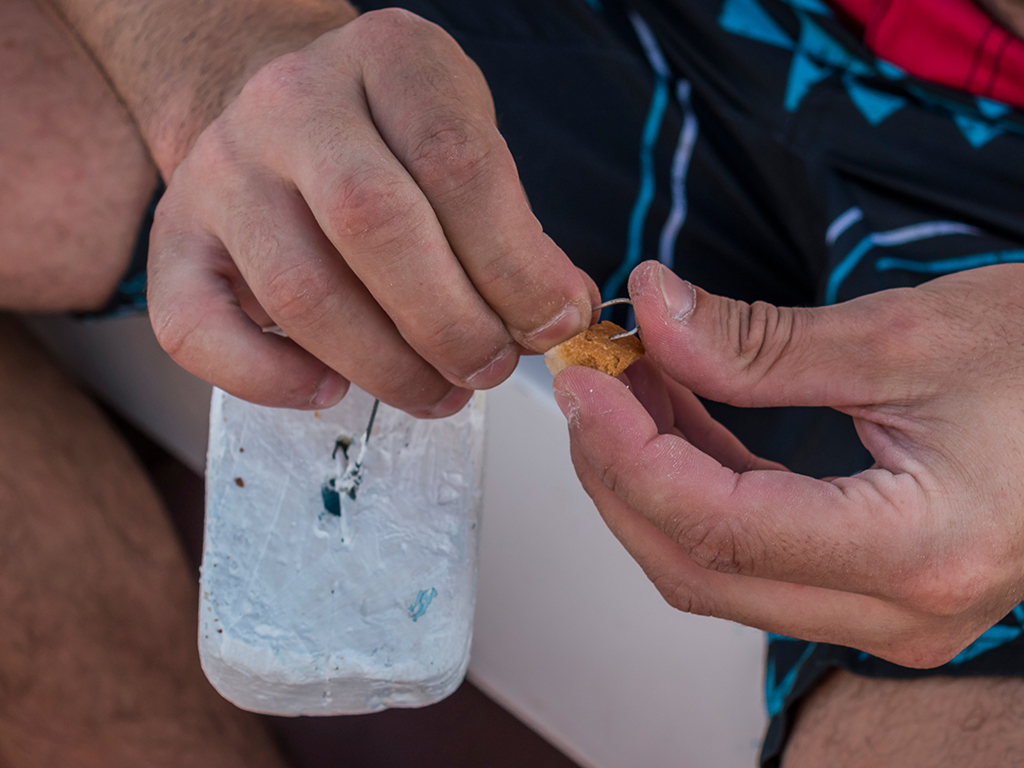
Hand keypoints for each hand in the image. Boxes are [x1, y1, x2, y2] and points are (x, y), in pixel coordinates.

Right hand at [147, 9, 594, 412]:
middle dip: (452, 324)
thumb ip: (512, 227)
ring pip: (301, 292)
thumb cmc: (393, 144)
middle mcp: (290, 103)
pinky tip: (330, 390)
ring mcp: (221, 170)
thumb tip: (553, 320)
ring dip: (386, 368)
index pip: (457, 161)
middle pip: (375, 224)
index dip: (516, 264)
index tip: (551, 322)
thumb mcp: (467, 146)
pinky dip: (270, 381)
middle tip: (491, 368)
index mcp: (387, 59)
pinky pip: (198, 330)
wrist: (285, 117)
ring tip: (438, 391)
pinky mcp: (173, 239)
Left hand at [554, 260, 1023, 667]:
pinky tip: (678, 416)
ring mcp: (887, 613)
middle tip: (592, 383)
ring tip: (629, 386)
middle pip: (700, 568)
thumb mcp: (904, 334)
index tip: (583, 380)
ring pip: (717, 570)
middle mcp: (900, 611)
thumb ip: (760, 340)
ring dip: (653, 480)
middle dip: (622, 474)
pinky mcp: (875, 590)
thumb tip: (651, 310)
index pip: (720, 526)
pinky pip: (754, 555)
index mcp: (918, 551)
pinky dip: (700, 488)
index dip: (628, 452)